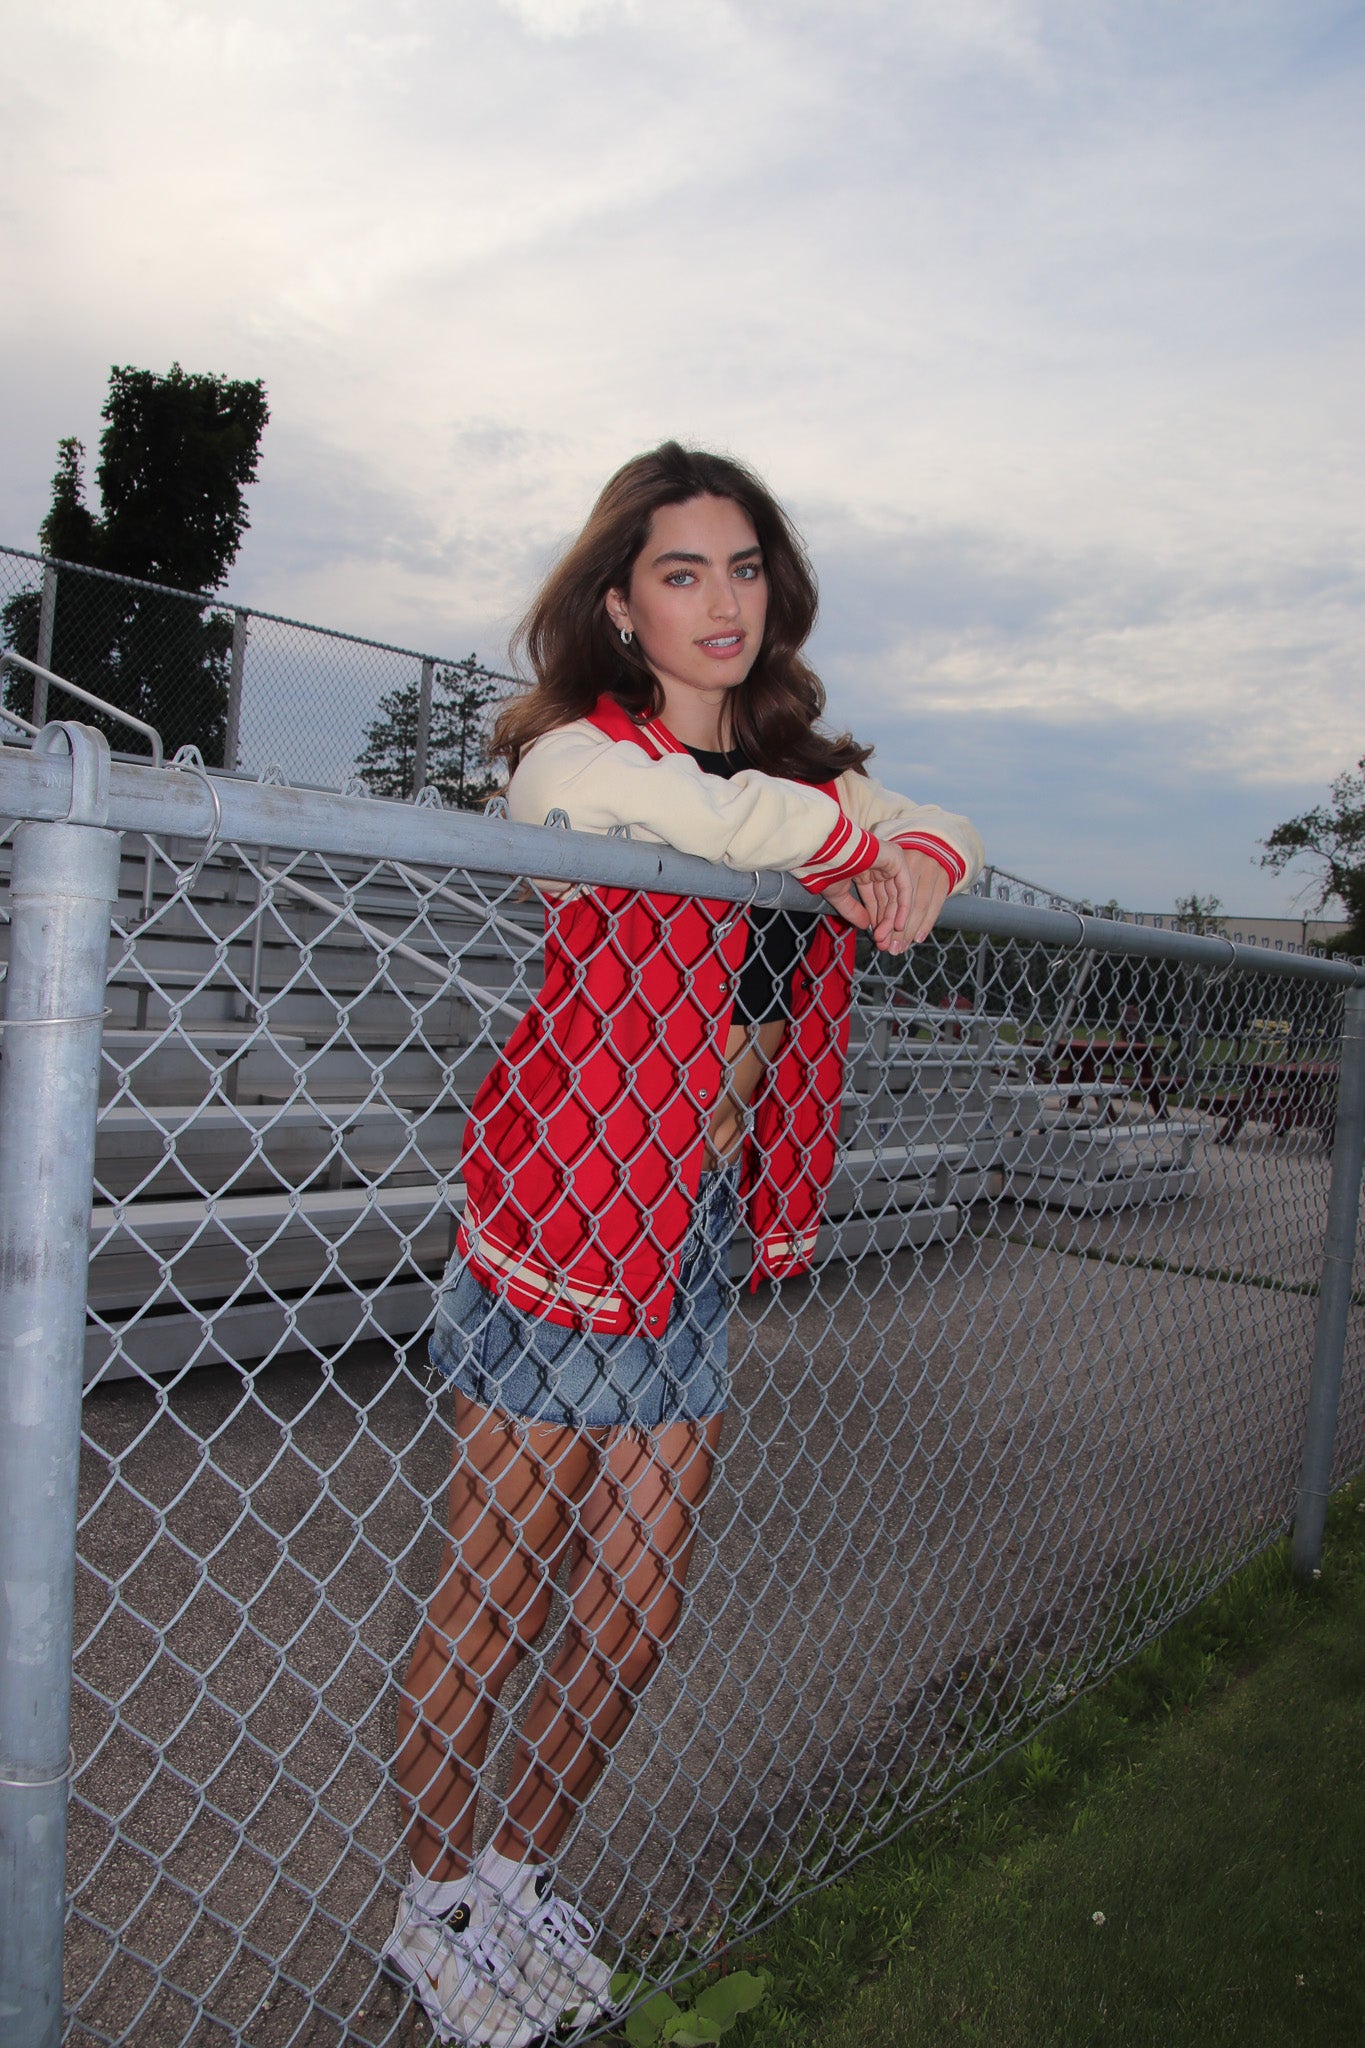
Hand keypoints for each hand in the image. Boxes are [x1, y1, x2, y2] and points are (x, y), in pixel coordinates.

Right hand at [821, 844, 949, 952]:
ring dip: (891, 919)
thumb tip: (865, 926)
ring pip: (895, 895)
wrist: (825, 851)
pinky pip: (903, 887)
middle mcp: (877, 865)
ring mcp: (888, 861)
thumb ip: (853, 910)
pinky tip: (897, 925)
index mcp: (862, 869)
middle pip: (886, 898)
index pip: (874, 897)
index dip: (875, 918)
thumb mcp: (838, 895)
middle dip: (884, 922)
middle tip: (882, 942)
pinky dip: (902, 907)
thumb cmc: (825, 868)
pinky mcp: (896, 859)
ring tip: (885, 938)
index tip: (875, 937)